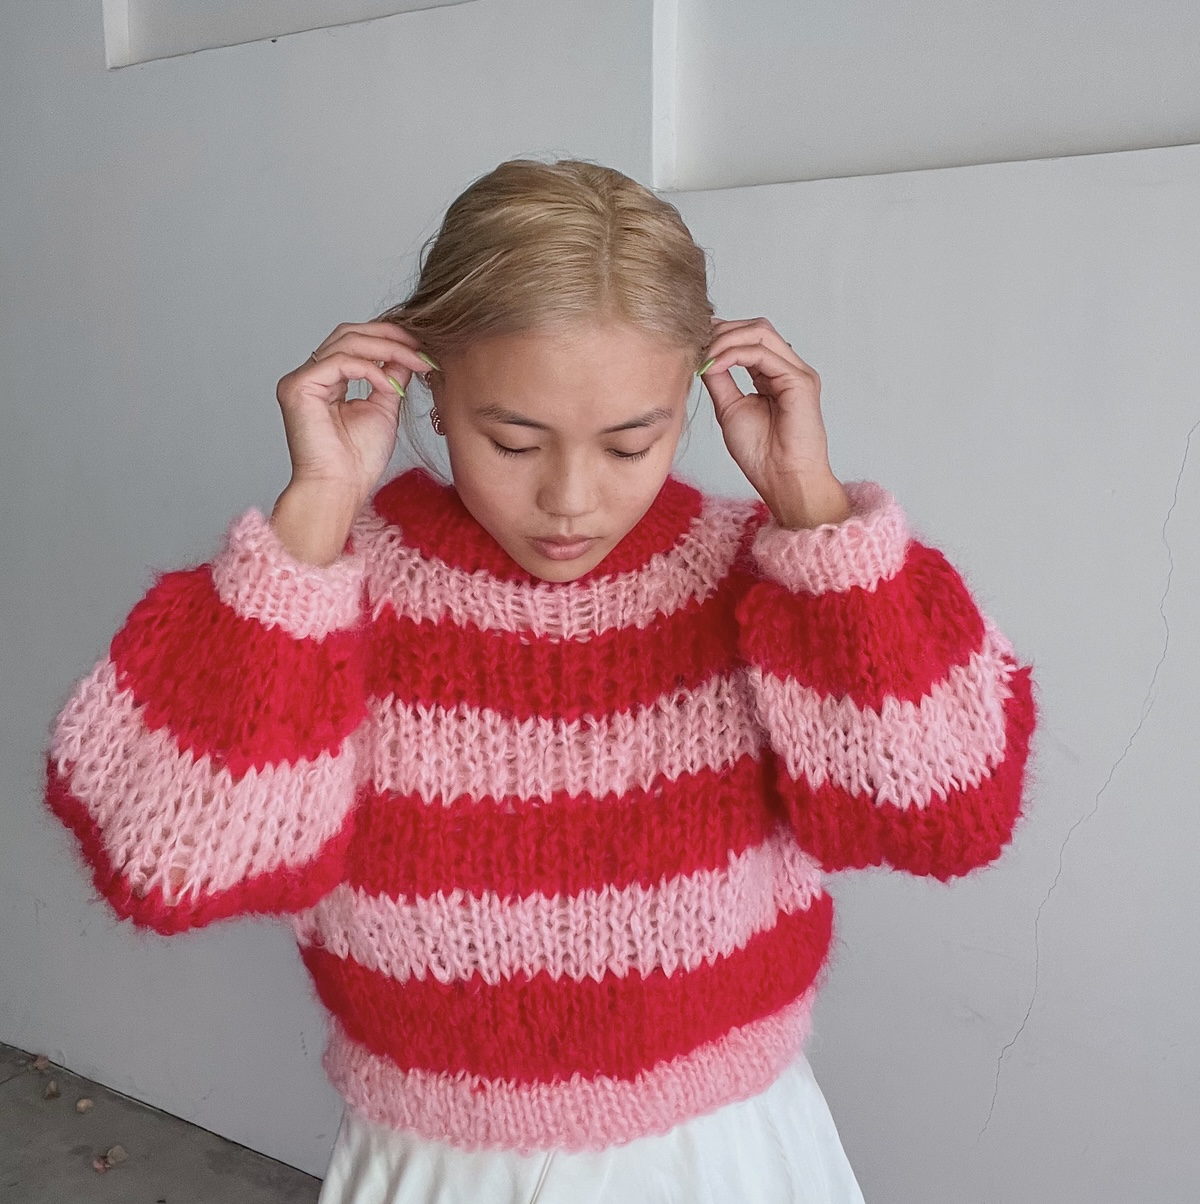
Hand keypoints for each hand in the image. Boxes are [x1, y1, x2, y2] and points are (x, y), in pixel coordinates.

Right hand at [275, 321, 434, 508]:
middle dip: (390, 336)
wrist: (340, 489)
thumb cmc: (357, 462)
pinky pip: (339, 362)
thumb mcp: (384, 408)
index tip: (422, 348)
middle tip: (421, 347)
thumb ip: (391, 377)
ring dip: (387, 349)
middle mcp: (310, 376)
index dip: (389, 339)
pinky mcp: (298, 387)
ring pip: (346, 342)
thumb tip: (406, 353)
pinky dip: (371, 370)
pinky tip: (391, 387)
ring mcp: (301, 379)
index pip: (355, 343)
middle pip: (349, 334)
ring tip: (416, 362)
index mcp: (327, 381)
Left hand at [700, 317, 849, 528]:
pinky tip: (716, 364)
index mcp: (772, 375)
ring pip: (760, 333)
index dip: (720, 335)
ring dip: (726, 339)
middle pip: (756, 329)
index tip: (693, 342)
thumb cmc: (761, 454)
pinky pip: (763, 353)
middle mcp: (787, 369)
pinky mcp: (800, 380)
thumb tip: (703, 356)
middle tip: (697, 346)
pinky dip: (735, 353)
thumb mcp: (729, 408)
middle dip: (722, 332)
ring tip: (705, 356)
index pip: (749, 339)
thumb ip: (720, 379)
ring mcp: (796, 372)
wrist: (783, 479)